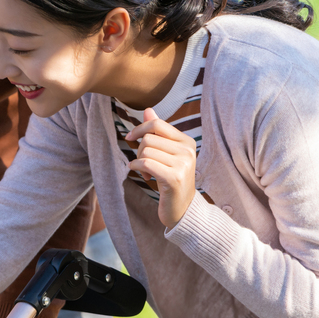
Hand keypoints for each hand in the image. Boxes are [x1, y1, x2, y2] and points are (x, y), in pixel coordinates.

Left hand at [125, 108, 197, 227]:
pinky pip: (146, 163)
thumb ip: (158, 132)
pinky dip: (137, 168)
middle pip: (148, 138)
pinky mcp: (175, 177)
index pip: (157, 124)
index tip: (130, 137)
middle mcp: (188, 150)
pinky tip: (143, 175)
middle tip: (144, 164)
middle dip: (139, 151)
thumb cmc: (171, 178)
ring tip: (147, 172)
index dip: (139, 128)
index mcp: (186, 141)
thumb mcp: (166, 153)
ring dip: (139, 162)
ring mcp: (183, 164)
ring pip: (146, 151)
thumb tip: (148, 109)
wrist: (182, 207)